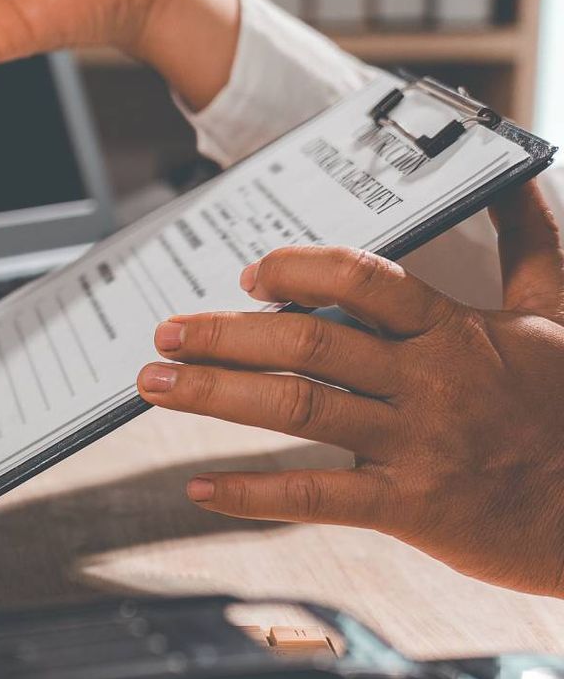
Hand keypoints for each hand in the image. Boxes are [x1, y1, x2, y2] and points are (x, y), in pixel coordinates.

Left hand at [135, 185, 563, 596]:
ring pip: (300, 409)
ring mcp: (419, 445)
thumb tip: (515, 171)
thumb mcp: (558, 311)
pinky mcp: (413, 508)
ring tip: (155, 384)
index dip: (297, 271)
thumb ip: (531, 238)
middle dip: (227, 334)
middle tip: (166, 332)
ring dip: (216, 394)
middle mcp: (432, 381)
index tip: (248, 275)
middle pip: (311, 343)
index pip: (363, 280)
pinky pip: (317, 496)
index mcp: (456, 329)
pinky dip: (251, 492)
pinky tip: (198, 487)